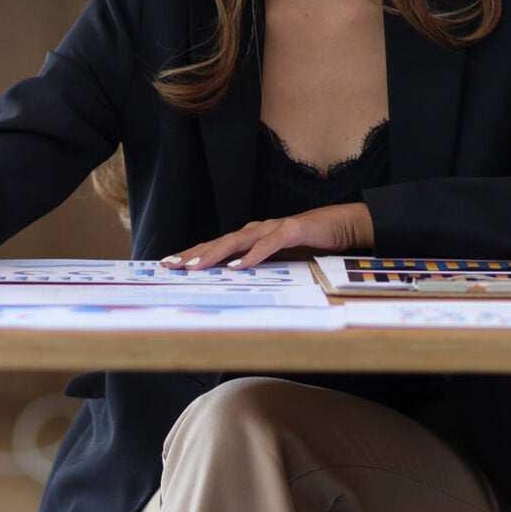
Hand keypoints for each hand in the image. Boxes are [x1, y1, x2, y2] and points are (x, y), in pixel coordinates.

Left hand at [162, 202, 373, 270]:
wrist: (341, 225)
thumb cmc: (308, 244)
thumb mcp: (279, 261)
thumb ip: (258, 268)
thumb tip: (234, 285)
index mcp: (250, 238)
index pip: (216, 246)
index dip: (192, 254)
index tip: (169, 265)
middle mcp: (256, 230)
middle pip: (219, 242)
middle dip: (193, 254)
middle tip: (171, 265)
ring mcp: (273, 228)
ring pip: (237, 241)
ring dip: (215, 254)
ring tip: (196, 267)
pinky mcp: (292, 230)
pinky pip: (269, 244)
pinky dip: (253, 256)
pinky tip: (239, 266)